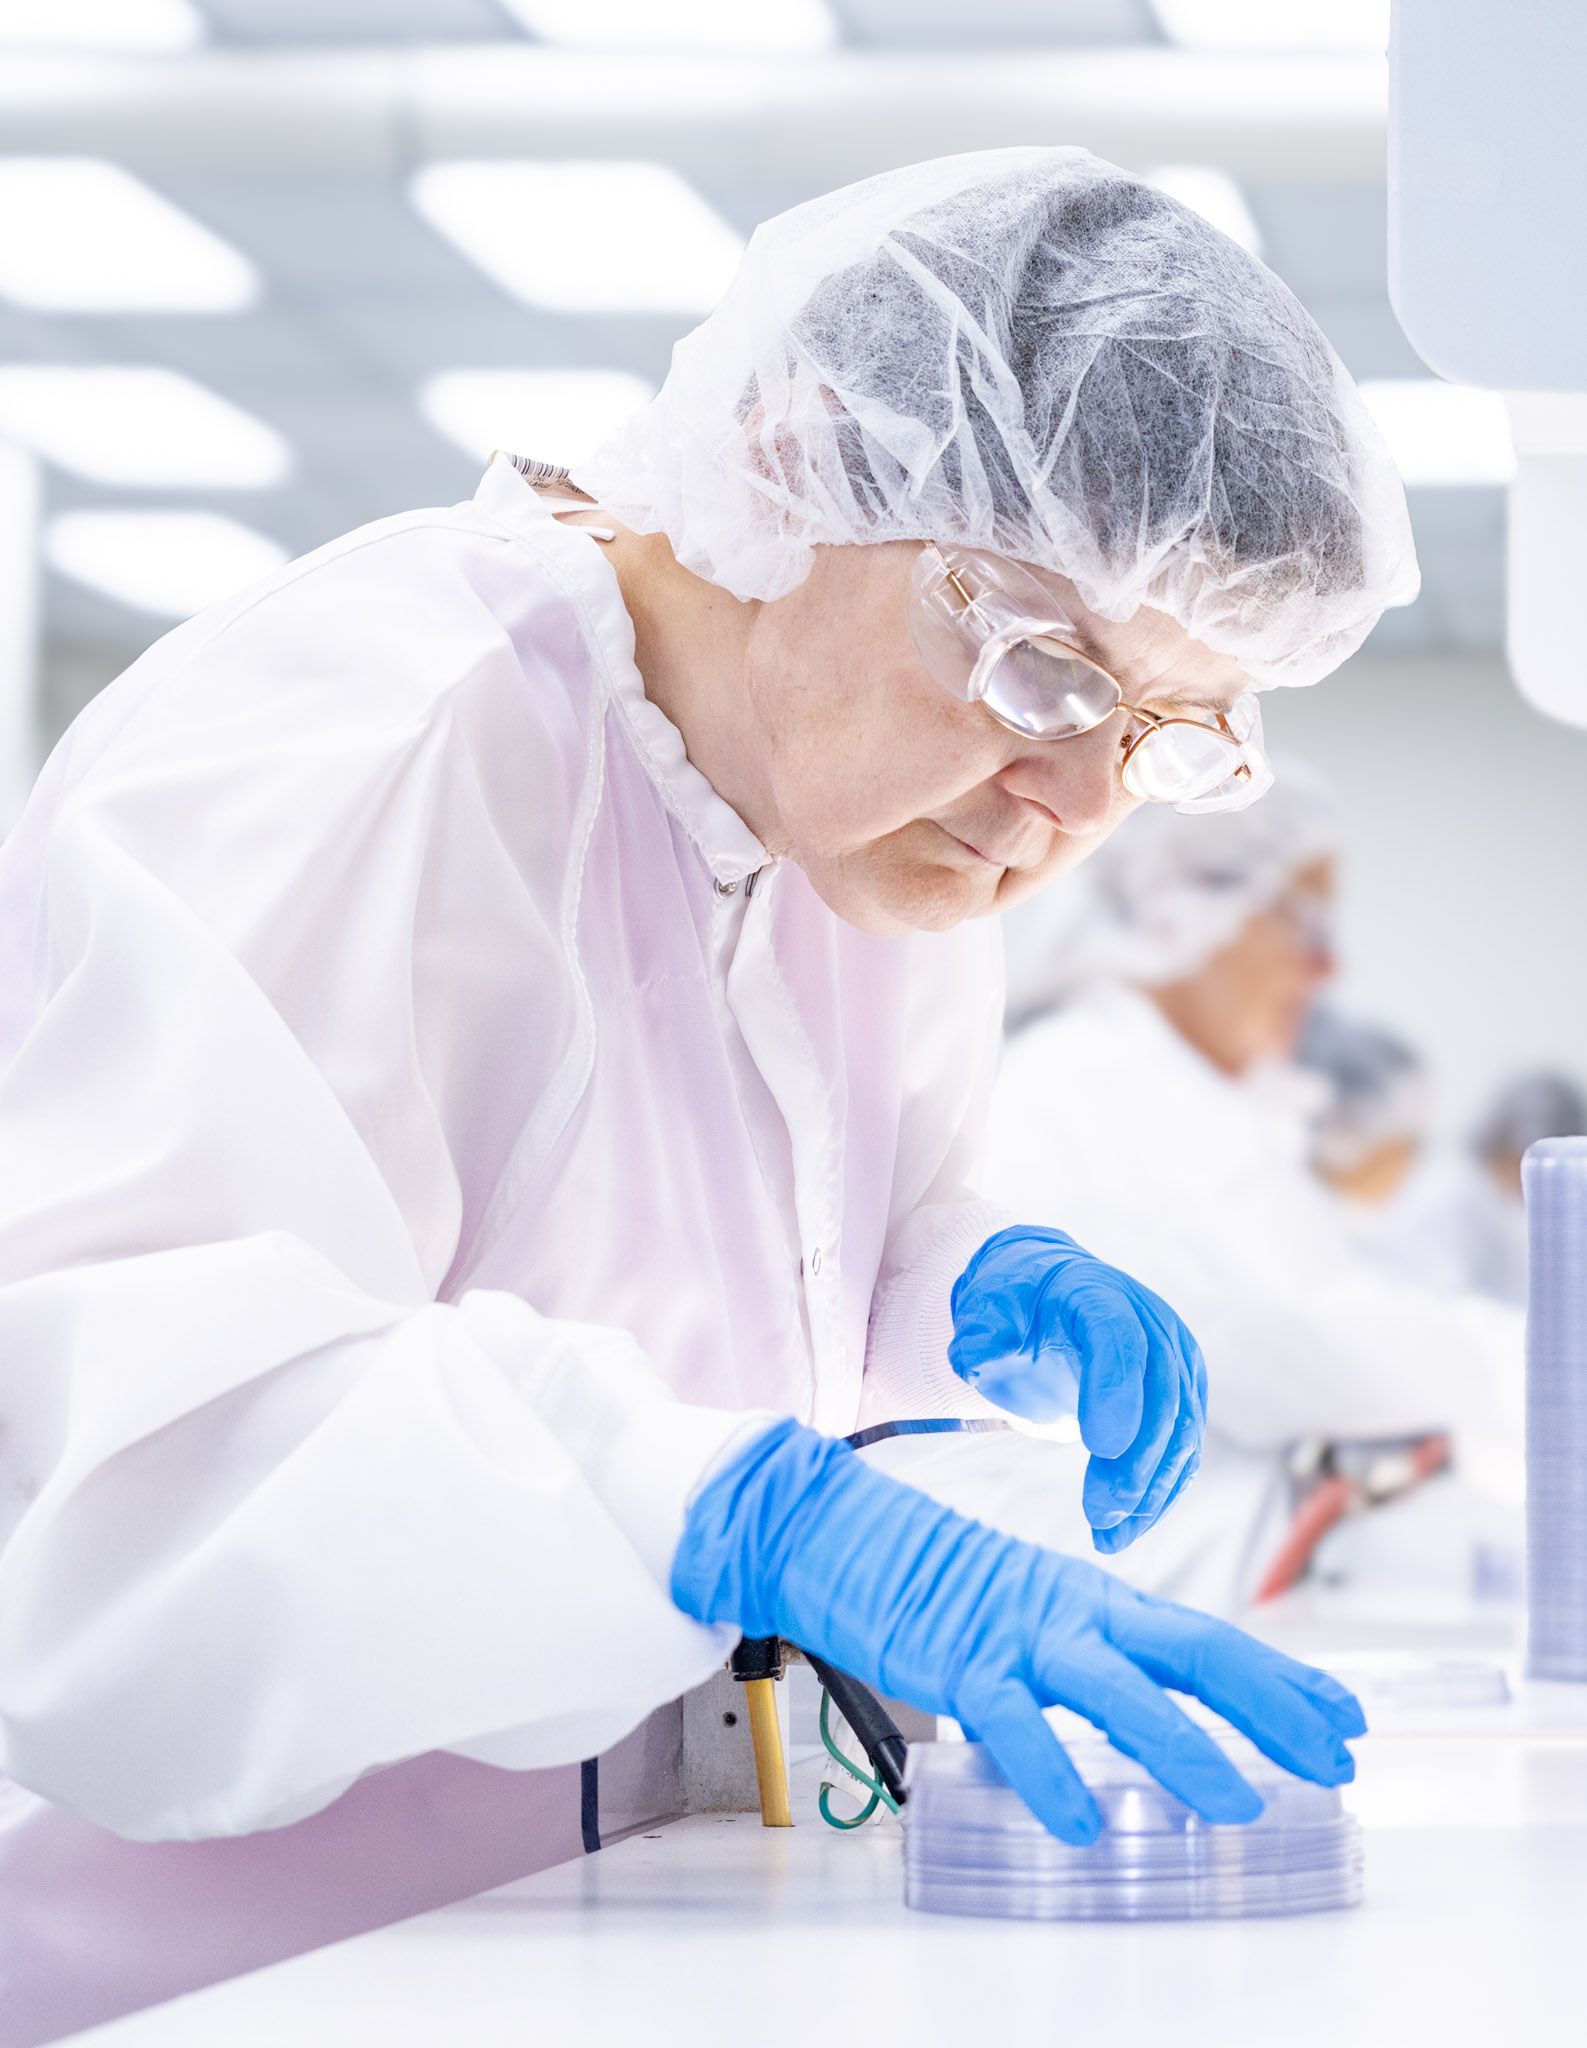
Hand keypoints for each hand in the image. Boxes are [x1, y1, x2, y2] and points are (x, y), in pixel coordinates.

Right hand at [673, 1419, 1364, 1846]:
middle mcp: (1073, 1611)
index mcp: (1096, 1600)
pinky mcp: (958, 1660)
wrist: (843, 1531)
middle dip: (1272, 1705)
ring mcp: (1017, 1634)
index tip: (1347, 1717)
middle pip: (1193, 1651)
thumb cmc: (939, 1581)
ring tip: (1238, 1803)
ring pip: (1116, 1689)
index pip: (1210, 1638)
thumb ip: (1093, 1653)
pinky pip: (1011, 1723)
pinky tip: (1080, 1824)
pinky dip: (1049, 1772)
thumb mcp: (1035, 1609)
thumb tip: (1157, 1704)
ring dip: (1184, 1746)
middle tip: (1336, 1756)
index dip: (1283, 1679)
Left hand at [949, 1225, 1207, 1551]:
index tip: (1099, 1447)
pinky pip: (1182, 1449)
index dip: (1115, 1391)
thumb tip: (977, 1359)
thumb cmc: (1017, 1306)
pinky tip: (1126, 1529)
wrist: (1050, 1296)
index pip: (1118, 1338)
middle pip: (1161, 1393)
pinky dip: (1159, 1493)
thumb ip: (981, 1333)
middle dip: (1136, 1460)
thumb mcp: (987, 1307)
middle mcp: (1150, 1323)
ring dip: (1151, 1489)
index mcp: (1098, 1294)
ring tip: (1110, 1535)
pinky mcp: (1183, 1394)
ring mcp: (1174, 1359)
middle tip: (1100, 1511)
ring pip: (1181, 1430)